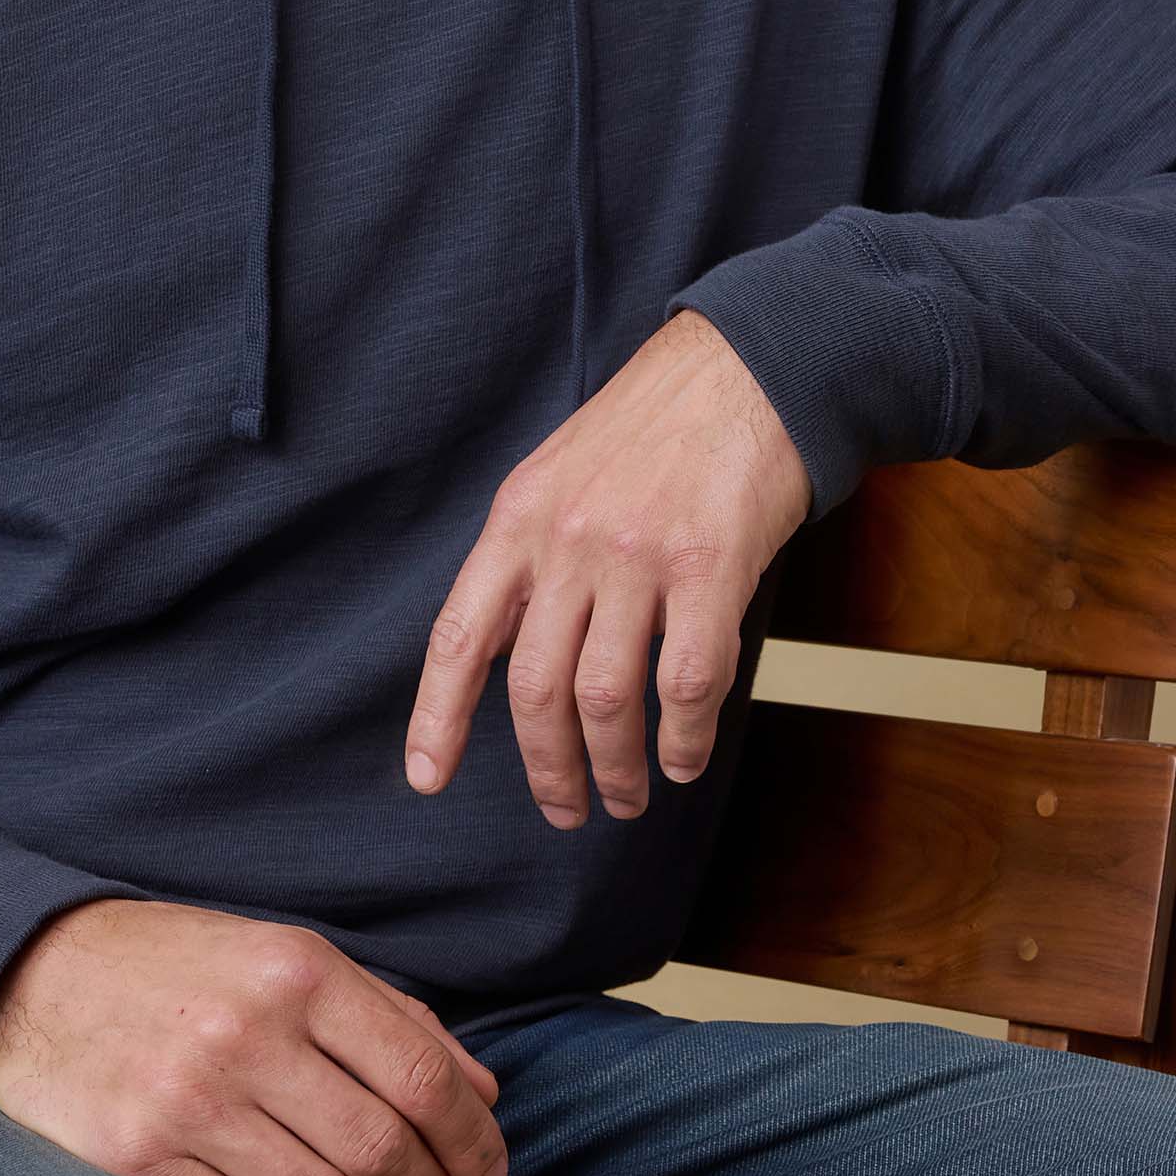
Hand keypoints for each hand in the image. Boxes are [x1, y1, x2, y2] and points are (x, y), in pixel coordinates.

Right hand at [0, 897, 506, 1175]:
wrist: (32, 975)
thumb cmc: (182, 970)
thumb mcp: (288, 958)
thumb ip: (390, 1019)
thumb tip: (483, 1094)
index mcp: (297, 971)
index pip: (420, 1078)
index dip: (472, 1140)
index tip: (490, 1174)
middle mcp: (245, 1035)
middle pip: (381, 1151)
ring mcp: (187, 1103)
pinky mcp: (137, 1160)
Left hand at [405, 307, 811, 826]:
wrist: (748, 365)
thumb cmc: (657, 425)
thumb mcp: (559, 473)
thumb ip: (531, 555)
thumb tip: (509, 649)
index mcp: (518, 520)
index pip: (459, 636)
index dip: (438, 717)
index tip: (426, 778)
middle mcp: (566, 542)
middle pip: (533, 687)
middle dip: (547, 766)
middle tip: (566, 809)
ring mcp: (636, 556)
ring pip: (605, 698)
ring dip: (615, 766)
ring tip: (629, 795)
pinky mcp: (709, 568)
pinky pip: (686, 682)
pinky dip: (684, 737)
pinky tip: (685, 757)